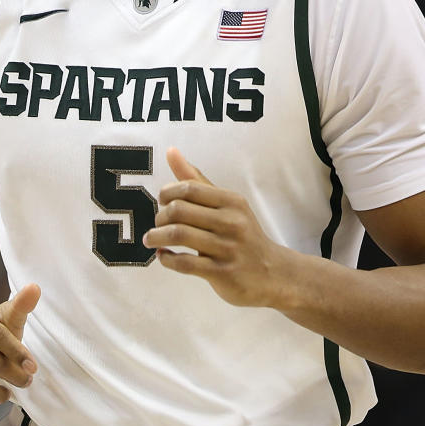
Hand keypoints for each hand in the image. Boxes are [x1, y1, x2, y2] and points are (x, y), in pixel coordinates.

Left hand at [143, 147, 293, 307]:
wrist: (272, 273)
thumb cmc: (241, 234)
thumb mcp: (226, 204)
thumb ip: (196, 180)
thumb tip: (171, 151)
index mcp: (232, 201)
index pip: (188, 188)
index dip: (167, 193)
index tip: (162, 201)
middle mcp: (232, 222)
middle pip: (179, 210)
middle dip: (159, 217)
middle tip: (156, 224)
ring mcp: (228, 249)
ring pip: (178, 235)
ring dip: (156, 237)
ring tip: (151, 239)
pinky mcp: (223, 273)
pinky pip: (185, 263)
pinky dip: (167, 259)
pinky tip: (164, 257)